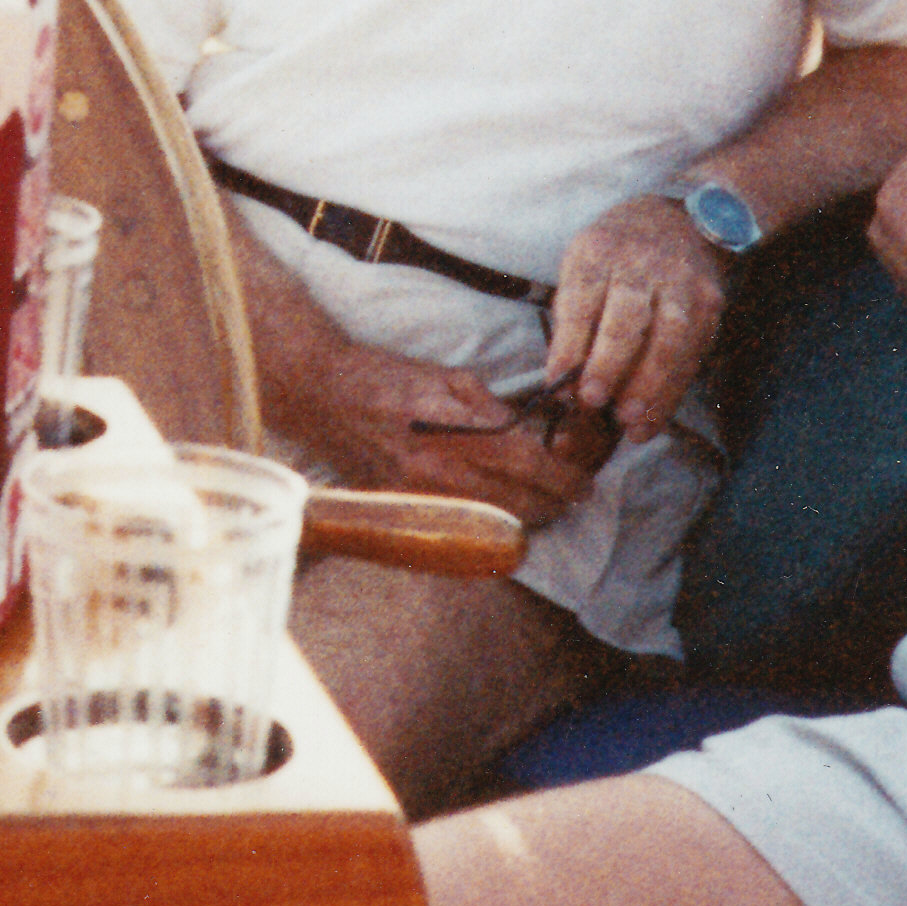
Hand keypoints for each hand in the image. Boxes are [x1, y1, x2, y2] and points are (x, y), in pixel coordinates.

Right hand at [264, 338, 606, 528]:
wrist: (322, 394)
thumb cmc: (386, 376)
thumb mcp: (449, 377)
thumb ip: (493, 410)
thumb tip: (532, 433)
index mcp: (455, 431)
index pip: (528, 465)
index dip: (565, 478)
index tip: (584, 482)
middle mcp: (440, 472)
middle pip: (519, 507)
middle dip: (554, 504)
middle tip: (570, 494)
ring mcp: (422, 498)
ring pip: (494, 525)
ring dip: (526, 518)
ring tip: (541, 504)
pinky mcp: (405, 510)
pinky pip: (462, 529)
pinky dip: (488, 525)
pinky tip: (499, 511)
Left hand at [543, 194, 729, 439]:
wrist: (679, 222)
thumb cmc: (616, 255)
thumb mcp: (582, 267)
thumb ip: (573, 320)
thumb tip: (564, 383)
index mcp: (598, 252)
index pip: (581, 301)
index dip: (570, 346)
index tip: (559, 385)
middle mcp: (642, 264)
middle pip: (627, 320)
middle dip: (609, 366)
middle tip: (594, 403)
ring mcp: (682, 282)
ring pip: (668, 340)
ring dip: (648, 386)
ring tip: (628, 422)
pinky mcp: (710, 303)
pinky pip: (692, 353)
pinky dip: (672, 391)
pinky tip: (653, 418)